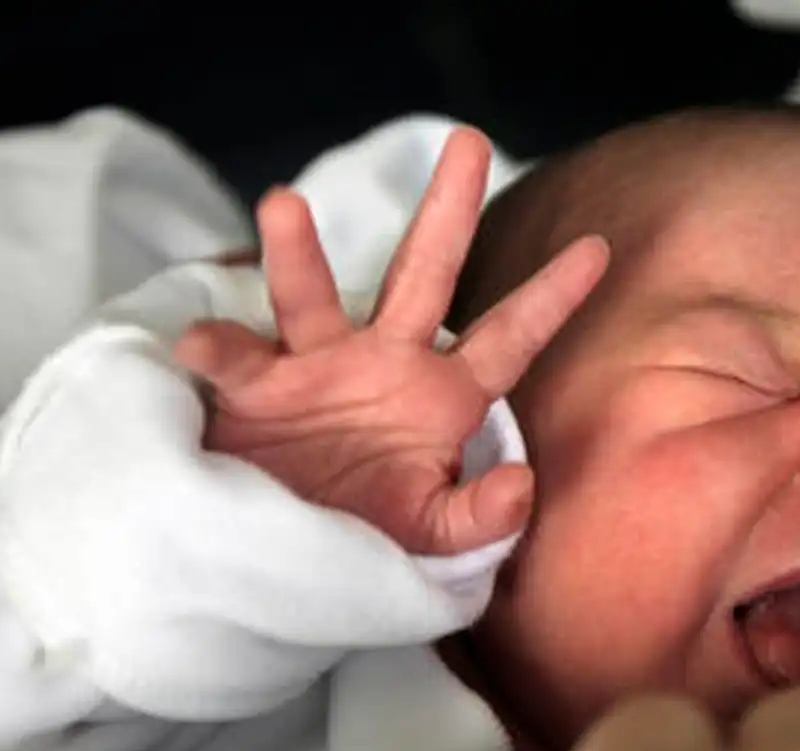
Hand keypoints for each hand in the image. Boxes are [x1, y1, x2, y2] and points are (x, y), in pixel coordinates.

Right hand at [175, 128, 608, 554]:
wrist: (283, 561)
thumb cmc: (366, 539)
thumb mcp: (430, 537)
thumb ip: (480, 518)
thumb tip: (520, 484)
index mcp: (442, 395)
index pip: (509, 338)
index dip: (551, 297)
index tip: (599, 247)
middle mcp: (384, 362)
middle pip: (424, 273)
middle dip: (449, 209)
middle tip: (470, 140)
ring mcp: (317, 368)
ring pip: (311, 296)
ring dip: (297, 253)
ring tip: (281, 203)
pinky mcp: (255, 389)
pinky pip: (235, 359)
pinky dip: (218, 350)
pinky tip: (199, 346)